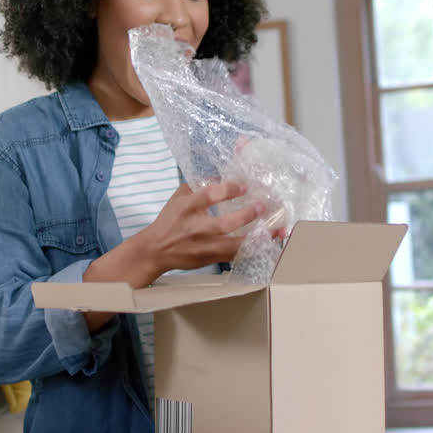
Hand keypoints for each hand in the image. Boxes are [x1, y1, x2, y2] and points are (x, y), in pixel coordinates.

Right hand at [137, 181, 264, 273]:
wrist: (155, 250)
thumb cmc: (169, 220)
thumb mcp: (180, 196)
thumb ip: (201, 183)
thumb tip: (224, 173)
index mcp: (187, 208)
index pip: (208, 196)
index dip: (228, 190)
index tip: (244, 185)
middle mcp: (195, 228)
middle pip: (223, 224)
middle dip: (246, 216)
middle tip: (263, 207)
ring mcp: (204, 247)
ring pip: (233, 246)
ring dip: (257, 238)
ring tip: (277, 230)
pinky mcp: (210, 259)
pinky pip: (235, 257)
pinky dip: (253, 250)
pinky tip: (269, 245)